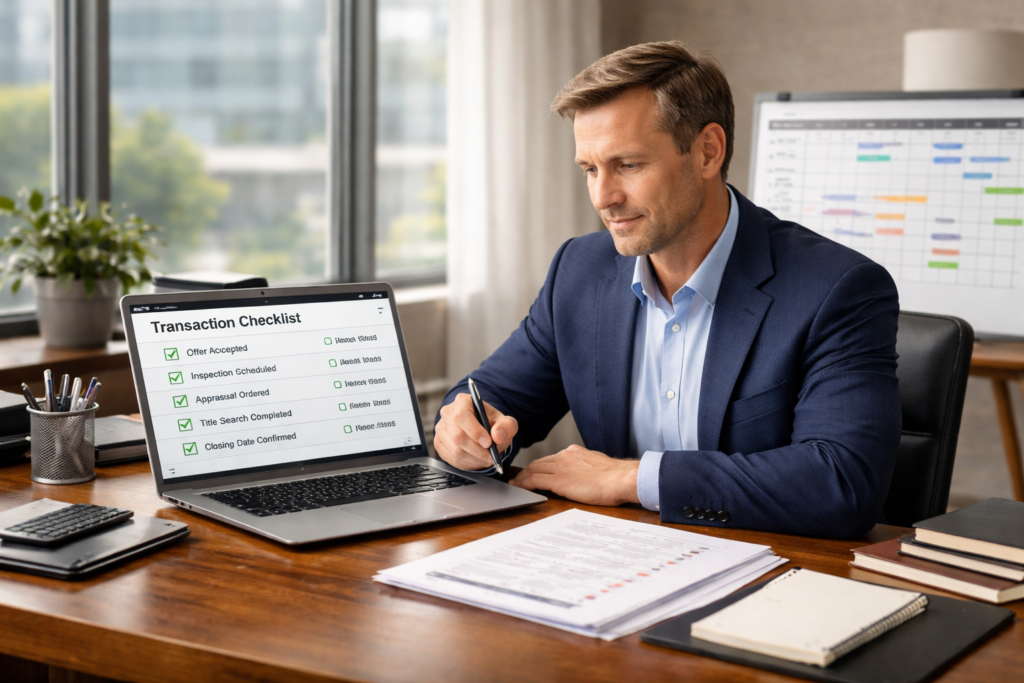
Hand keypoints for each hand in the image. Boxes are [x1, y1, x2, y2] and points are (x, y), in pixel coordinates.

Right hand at [434, 393, 517, 470]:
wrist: (482, 429)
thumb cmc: (491, 423)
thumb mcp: (506, 422)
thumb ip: (507, 426)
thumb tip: (497, 435)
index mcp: (463, 402)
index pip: (462, 416)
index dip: (475, 431)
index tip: (488, 443)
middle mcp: (448, 413)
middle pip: (457, 436)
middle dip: (477, 450)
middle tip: (491, 456)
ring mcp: (441, 429)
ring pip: (455, 450)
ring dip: (474, 459)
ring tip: (486, 459)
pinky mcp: (439, 443)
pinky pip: (451, 459)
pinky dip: (467, 463)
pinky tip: (476, 460)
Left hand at [510, 445, 639, 505]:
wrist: (621, 479)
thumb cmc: (616, 478)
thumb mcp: (598, 467)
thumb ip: (586, 469)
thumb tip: (583, 476)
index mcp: (575, 453)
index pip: (551, 459)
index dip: (539, 466)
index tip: (533, 472)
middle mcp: (565, 456)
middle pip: (538, 462)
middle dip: (526, 471)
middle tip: (518, 479)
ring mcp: (561, 467)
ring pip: (533, 469)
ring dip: (522, 477)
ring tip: (516, 484)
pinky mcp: (559, 479)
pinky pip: (534, 480)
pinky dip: (524, 483)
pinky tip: (519, 488)